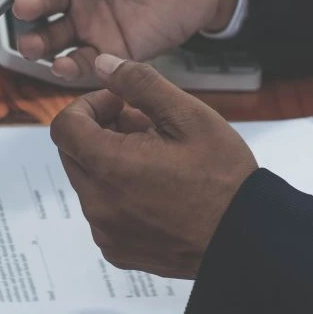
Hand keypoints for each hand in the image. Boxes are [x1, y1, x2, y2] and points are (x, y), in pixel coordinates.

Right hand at [0, 0, 241, 78]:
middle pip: (33, 1)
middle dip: (24, 5)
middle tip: (25, 5)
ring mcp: (87, 21)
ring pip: (48, 37)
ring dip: (35, 42)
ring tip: (33, 45)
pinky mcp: (110, 48)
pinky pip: (82, 62)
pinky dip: (68, 68)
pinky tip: (64, 65)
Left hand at [50, 55, 256, 278]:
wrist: (248, 239)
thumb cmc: (223, 178)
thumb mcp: (189, 116)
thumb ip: (140, 84)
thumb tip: (102, 64)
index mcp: (108, 166)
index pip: (64, 125)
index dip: (88, 106)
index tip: (119, 104)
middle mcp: (96, 203)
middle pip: (73, 152)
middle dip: (100, 132)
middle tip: (145, 127)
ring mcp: (104, 230)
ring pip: (88, 182)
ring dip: (111, 163)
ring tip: (158, 159)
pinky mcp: (116, 249)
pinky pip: (103, 211)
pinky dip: (119, 194)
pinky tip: (157, 190)